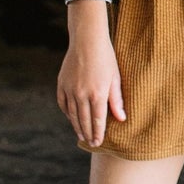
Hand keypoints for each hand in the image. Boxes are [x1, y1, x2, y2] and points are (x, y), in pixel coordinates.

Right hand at [58, 0, 125, 148]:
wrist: (87, 40)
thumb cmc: (105, 58)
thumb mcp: (115, 78)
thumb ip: (116, 100)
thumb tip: (122, 119)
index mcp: (97, 93)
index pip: (98, 120)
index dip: (98, 133)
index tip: (99, 142)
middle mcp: (81, 94)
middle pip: (84, 120)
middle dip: (88, 134)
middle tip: (92, 143)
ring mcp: (70, 90)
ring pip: (72, 115)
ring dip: (77, 127)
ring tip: (82, 136)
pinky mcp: (61, 84)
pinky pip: (63, 104)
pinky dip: (67, 114)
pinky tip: (72, 119)